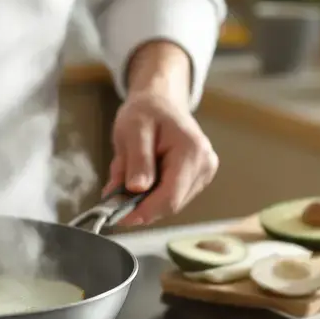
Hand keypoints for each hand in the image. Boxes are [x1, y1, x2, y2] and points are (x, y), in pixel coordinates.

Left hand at [104, 42, 218, 226]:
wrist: (159, 102)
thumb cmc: (145, 112)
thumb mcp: (133, 130)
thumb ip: (137, 160)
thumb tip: (136, 190)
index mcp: (192, 151)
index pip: (170, 197)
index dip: (143, 212)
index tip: (117, 217)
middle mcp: (205, 165)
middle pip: (170, 204)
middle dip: (140, 204)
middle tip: (114, 193)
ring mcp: (204, 173)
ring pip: (169, 203)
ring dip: (144, 199)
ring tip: (129, 174)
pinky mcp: (198, 179)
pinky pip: (171, 197)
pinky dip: (151, 194)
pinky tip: (142, 175)